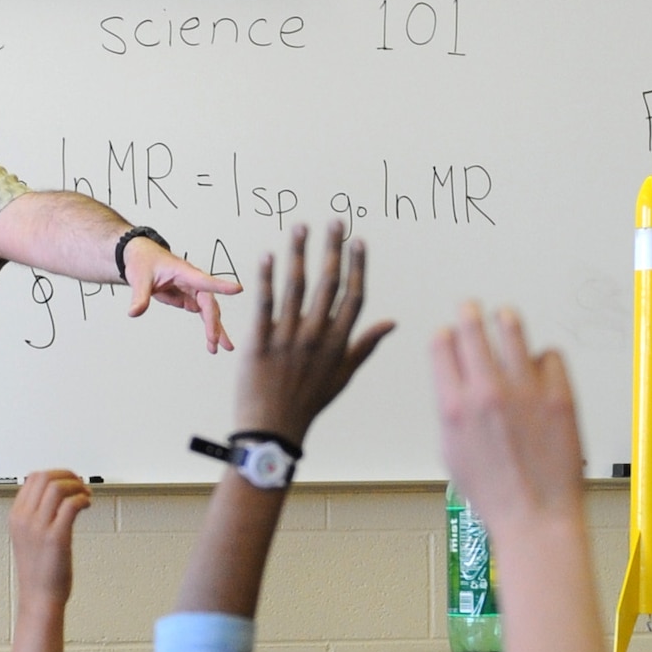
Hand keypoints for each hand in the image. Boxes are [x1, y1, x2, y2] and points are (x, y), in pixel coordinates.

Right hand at [10, 470, 92, 605]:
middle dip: (68, 475)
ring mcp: (39, 527)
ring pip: (58, 487)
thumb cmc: (38, 572)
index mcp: (16, 516)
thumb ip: (36, 517)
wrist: (39, 597)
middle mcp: (25, 519)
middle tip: (80, 484)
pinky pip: (71, 505)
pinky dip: (82, 499)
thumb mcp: (28, 538)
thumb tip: (55, 497)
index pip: (33, 478)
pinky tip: (87, 505)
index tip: (69, 480)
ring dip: (77, 486)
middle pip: (45, 477)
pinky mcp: (56, 537)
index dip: (55, 474)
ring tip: (85, 495)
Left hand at [122, 239, 241, 353]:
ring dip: (215, 329)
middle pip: (208, 303)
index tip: (238, 289)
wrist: (141, 258)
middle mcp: (193, 281)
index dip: (221, 286)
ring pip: (209, 311)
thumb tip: (134, 313)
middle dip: (212, 323)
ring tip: (221, 349)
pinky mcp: (189, 298)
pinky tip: (212, 343)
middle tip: (213, 342)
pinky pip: (202, 314)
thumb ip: (139, 296)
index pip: (204, 281)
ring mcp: (192, 291)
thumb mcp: (139, 278)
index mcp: (184, 272)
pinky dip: (208, 327)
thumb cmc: (143, 262)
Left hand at [232, 222, 393, 449]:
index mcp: (338, 343)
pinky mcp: (260, 341)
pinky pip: (265, 304)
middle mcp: (316, 337)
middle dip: (333, 249)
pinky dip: (266, 278)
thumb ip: (365, 346)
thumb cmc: (308, 403)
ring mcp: (288, 338)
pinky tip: (267, 255)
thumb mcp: (343, 376)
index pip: (354, 296)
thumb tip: (391, 322)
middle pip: (328, 284)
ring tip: (300, 227)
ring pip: (296, 287)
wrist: (272, 430)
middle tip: (335, 221)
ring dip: (298, 253)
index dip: (357, 266)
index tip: (358, 240)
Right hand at [430, 305, 584, 534]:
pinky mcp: (559, 394)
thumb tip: (455, 384)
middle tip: (472, 309)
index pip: (442, 346)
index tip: (448, 334)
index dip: (445, 336)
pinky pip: (549, 355)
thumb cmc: (495, 495)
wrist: (536, 516)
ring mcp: (525, 390)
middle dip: (469, 314)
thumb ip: (452, 412)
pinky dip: (543, 359)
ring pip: (512, 328)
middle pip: (472, 328)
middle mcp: (487, 391)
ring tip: (505, 318)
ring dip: (505, 320)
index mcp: (454, 406)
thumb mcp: (452, 455)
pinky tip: (540, 370)